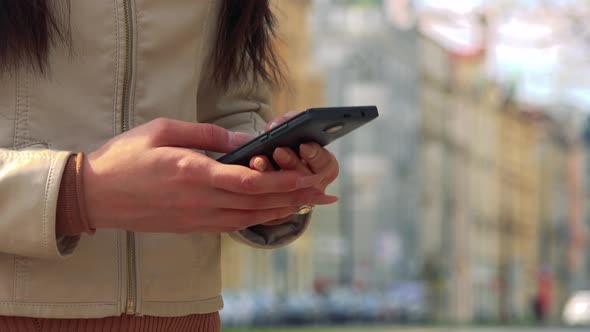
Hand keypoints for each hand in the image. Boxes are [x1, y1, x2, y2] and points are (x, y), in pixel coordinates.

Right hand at [83, 118, 333, 233]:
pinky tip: (272, 214)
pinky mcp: (192, 226)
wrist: (95, 196)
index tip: (307, 178)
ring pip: (249, 218)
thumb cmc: (125, 159)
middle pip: (257, 204)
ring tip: (307, 205)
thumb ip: (206, 135)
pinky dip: (258, 219)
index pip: (249, 182)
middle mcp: (200, 201)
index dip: (282, 182)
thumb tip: (241, 140)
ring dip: (281, 212)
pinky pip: (232, 225)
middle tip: (322, 195)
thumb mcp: (163, 131)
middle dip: (294, 198)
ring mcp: (197, 218)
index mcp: (193, 173)